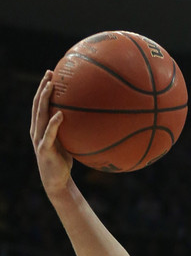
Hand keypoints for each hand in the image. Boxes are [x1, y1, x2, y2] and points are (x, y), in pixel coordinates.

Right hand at [30, 71, 72, 193]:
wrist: (57, 182)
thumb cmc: (63, 163)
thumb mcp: (68, 142)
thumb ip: (72, 130)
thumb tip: (89, 119)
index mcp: (40, 127)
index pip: (40, 103)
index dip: (44, 88)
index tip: (51, 74)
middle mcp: (36, 130)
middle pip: (37, 104)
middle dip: (42, 87)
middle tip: (50, 73)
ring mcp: (38, 139)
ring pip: (39, 114)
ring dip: (44, 98)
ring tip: (51, 85)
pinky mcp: (44, 149)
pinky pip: (49, 134)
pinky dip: (54, 123)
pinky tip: (60, 114)